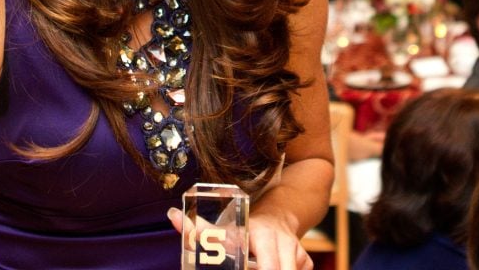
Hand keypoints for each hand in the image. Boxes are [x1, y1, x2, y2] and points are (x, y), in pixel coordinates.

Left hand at [168, 207, 311, 268]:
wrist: (278, 214)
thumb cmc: (245, 226)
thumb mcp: (224, 226)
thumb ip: (198, 229)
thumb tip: (172, 215)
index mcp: (259, 233)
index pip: (263, 262)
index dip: (263, 266)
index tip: (246, 266)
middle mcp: (280, 241)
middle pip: (276, 269)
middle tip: (250, 269)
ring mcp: (296, 250)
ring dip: (275, 268)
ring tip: (256, 264)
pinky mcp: (306, 260)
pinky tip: (277, 265)